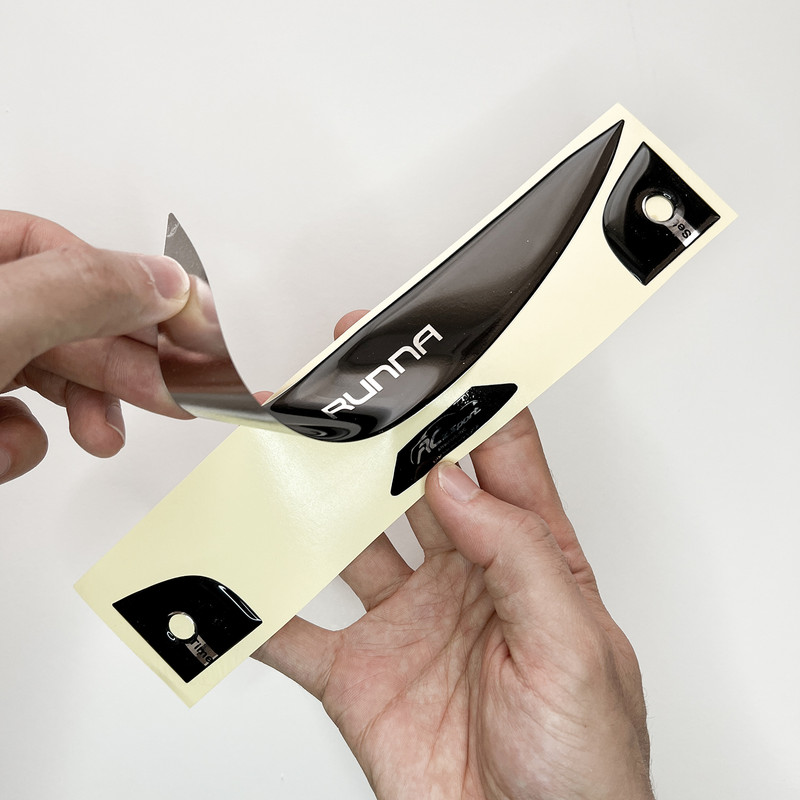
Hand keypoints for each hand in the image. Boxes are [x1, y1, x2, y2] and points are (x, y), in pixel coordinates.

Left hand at [0, 211, 191, 483]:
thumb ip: (80, 293)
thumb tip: (163, 282)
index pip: (65, 252)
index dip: (136, 289)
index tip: (191, 326)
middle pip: (72, 322)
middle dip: (123, 367)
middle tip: (176, 391)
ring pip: (49, 376)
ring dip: (83, 412)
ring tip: (100, 436)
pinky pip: (13, 421)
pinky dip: (19, 444)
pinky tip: (8, 451)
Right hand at [256, 323, 652, 799]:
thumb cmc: (584, 762)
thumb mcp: (573, 646)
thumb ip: (517, 555)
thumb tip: (456, 482)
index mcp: (528, 559)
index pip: (499, 457)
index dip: (471, 399)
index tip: (438, 355)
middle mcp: (463, 577)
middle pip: (413, 482)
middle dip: (379, 434)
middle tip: (343, 391)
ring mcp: (406, 621)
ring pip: (349, 540)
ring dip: (315, 504)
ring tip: (283, 461)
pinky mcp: (358, 674)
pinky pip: (296, 634)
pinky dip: (260, 610)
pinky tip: (238, 580)